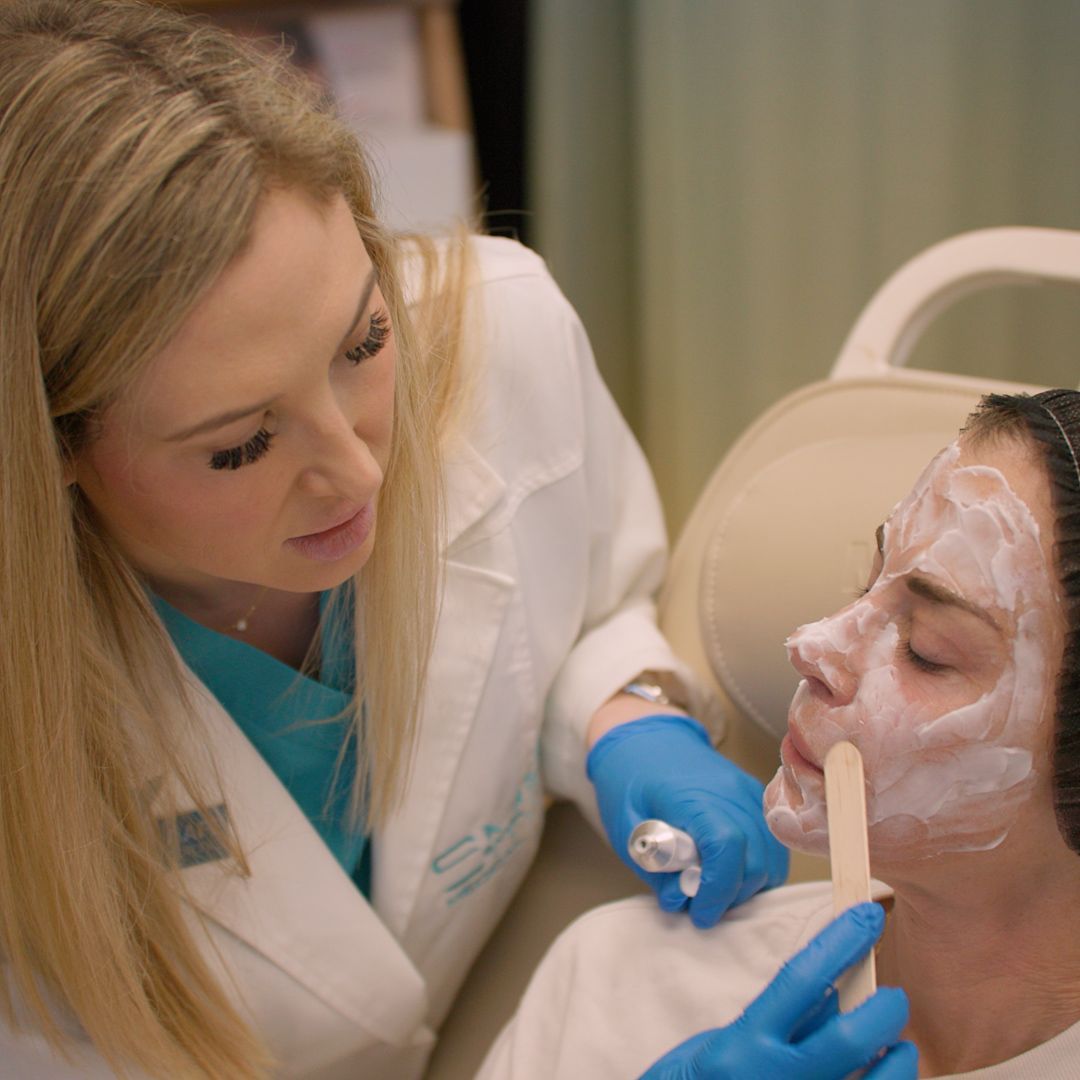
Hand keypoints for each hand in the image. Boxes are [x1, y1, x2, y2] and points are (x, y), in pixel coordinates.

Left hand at [586, 714, 787, 925]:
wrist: (644, 735)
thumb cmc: (629, 779)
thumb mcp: (625, 826)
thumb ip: (653, 867)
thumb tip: (680, 899)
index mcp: (693, 796)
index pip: (726, 847)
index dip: (718, 890)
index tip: (699, 913)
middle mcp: (730, 792)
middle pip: (756, 859)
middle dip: (732, 895)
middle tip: (701, 905)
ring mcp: (748, 791)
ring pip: (772, 856)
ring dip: (749, 884)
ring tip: (714, 888)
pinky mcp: (756, 795)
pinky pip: (773, 842)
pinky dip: (759, 866)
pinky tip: (730, 870)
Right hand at [640, 903, 916, 1078]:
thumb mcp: (726, 1044)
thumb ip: (778, 1023)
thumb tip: (832, 996)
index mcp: (743, 1045)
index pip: (801, 980)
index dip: (839, 942)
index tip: (867, 915)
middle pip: (849, 1039)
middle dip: (884, 1011)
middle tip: (894, 998)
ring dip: (898, 1060)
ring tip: (900, 1047)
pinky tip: (886, 1075)